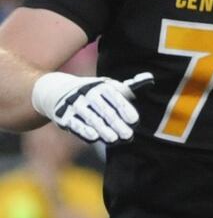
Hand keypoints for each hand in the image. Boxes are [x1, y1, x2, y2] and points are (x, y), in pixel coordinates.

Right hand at [30, 70, 151, 144]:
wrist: (56, 90)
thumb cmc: (92, 90)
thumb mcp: (109, 86)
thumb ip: (129, 87)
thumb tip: (150, 78)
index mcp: (100, 86)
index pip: (115, 98)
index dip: (125, 109)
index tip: (135, 121)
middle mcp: (86, 93)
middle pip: (104, 110)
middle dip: (116, 123)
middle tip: (128, 135)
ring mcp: (74, 104)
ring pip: (90, 118)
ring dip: (102, 129)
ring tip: (114, 139)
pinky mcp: (63, 115)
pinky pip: (74, 123)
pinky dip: (83, 130)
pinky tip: (94, 138)